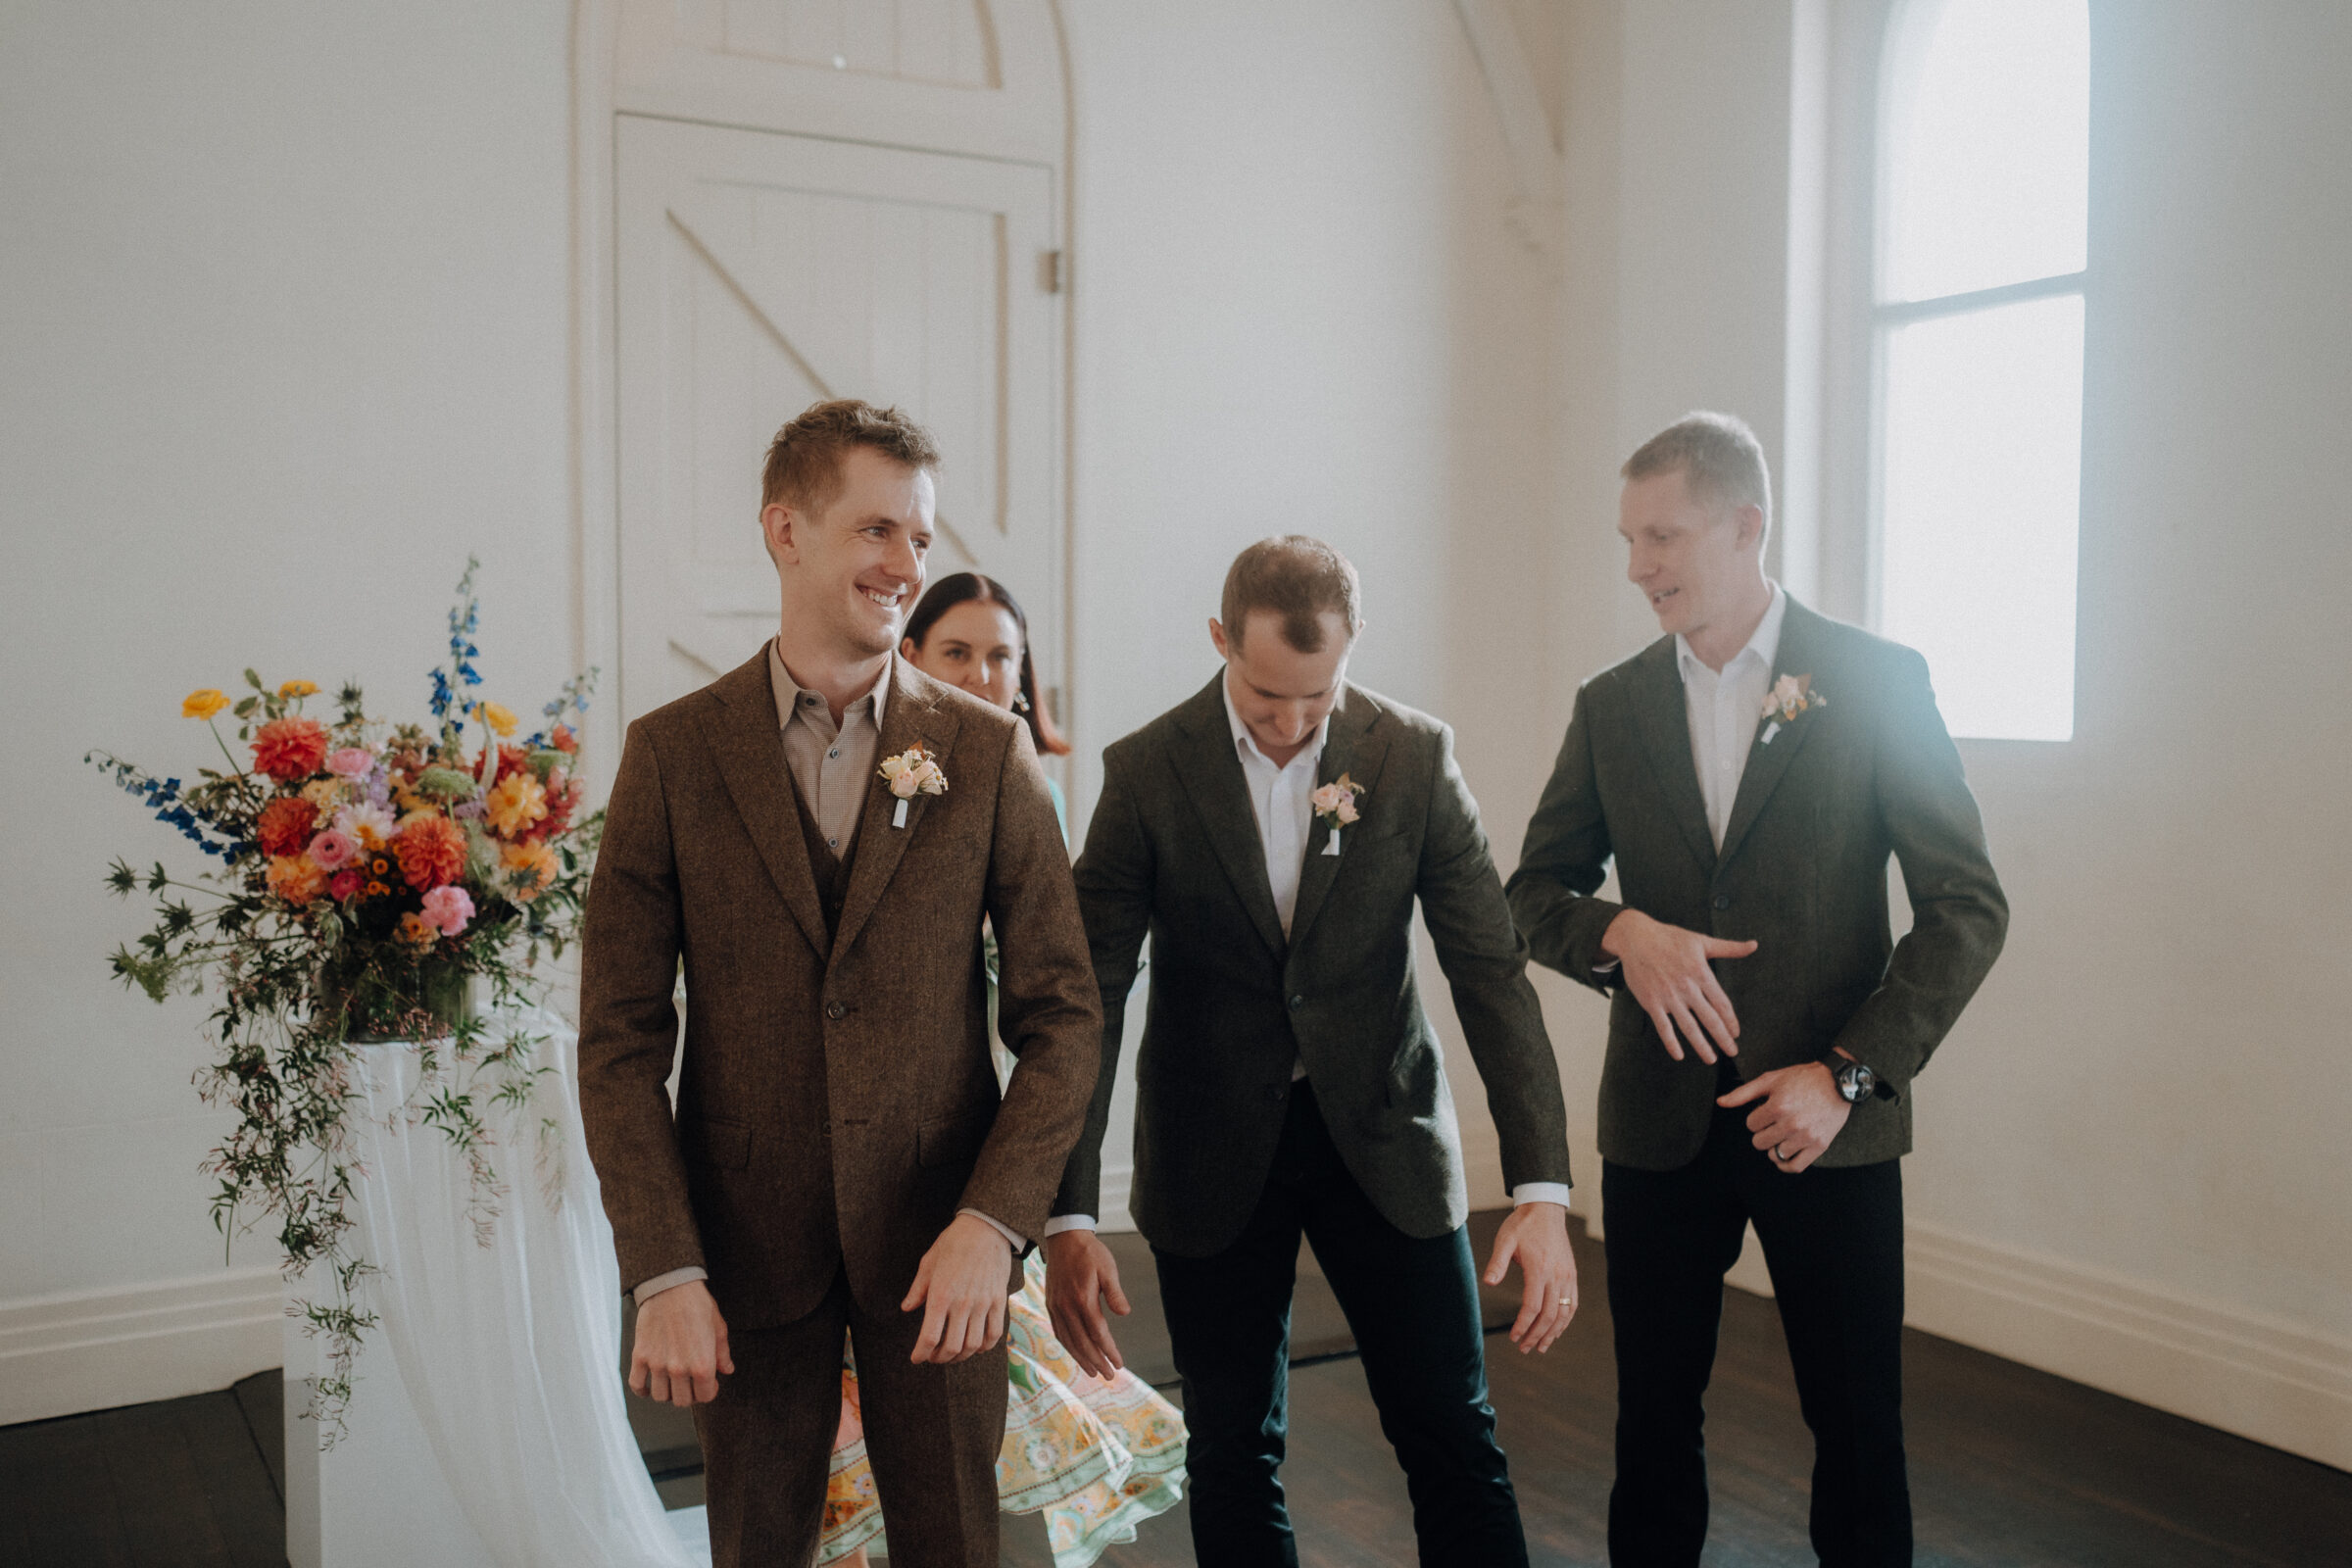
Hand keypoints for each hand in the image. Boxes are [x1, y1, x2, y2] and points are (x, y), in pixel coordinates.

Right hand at [629, 1278, 733, 1406]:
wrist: (671, 1286)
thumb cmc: (697, 1304)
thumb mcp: (718, 1327)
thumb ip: (722, 1353)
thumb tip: (727, 1370)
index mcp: (702, 1364)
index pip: (705, 1396)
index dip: (708, 1392)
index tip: (707, 1384)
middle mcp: (680, 1369)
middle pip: (682, 1401)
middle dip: (689, 1394)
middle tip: (690, 1383)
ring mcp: (658, 1364)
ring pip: (661, 1396)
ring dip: (667, 1393)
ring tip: (672, 1382)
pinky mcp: (640, 1356)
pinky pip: (637, 1385)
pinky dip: (642, 1391)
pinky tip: (649, 1386)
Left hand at [902, 1213, 1013, 1363]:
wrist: (986, 1227)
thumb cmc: (953, 1243)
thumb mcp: (928, 1262)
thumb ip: (917, 1289)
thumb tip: (907, 1308)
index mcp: (941, 1294)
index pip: (929, 1337)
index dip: (921, 1354)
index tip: (917, 1358)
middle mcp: (962, 1303)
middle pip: (952, 1347)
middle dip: (940, 1359)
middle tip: (933, 1357)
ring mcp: (983, 1303)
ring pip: (973, 1345)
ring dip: (961, 1357)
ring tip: (953, 1355)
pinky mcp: (998, 1300)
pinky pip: (994, 1333)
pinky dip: (985, 1347)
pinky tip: (976, 1347)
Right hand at [1043, 1228, 1131, 1379]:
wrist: (1064, 1238)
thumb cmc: (1090, 1253)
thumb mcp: (1108, 1268)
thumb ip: (1115, 1293)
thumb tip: (1124, 1313)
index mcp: (1083, 1299)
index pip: (1098, 1333)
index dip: (1109, 1351)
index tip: (1118, 1364)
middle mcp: (1067, 1307)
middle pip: (1083, 1342)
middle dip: (1097, 1361)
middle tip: (1109, 1375)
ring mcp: (1057, 1307)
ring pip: (1069, 1341)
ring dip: (1082, 1359)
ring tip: (1094, 1372)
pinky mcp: (1051, 1304)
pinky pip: (1059, 1331)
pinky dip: (1068, 1346)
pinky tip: (1076, 1353)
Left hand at [1482, 1201, 1578, 1353]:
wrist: (1545, 1210)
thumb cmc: (1522, 1225)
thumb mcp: (1505, 1240)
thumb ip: (1497, 1263)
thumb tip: (1488, 1283)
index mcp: (1539, 1268)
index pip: (1532, 1306)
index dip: (1523, 1325)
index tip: (1514, 1337)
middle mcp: (1556, 1275)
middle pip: (1549, 1315)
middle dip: (1536, 1335)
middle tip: (1524, 1349)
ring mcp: (1567, 1276)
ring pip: (1563, 1313)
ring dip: (1553, 1333)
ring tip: (1541, 1347)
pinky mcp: (1572, 1275)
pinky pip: (1572, 1303)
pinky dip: (1565, 1321)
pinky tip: (1557, 1330)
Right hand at [1602, 908, 1757, 1063]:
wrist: (1636, 938)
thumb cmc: (1670, 938)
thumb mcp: (1702, 941)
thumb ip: (1729, 948)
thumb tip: (1754, 945)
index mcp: (1701, 973)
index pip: (1722, 1003)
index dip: (1731, 1021)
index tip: (1736, 1033)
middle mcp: (1687, 987)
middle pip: (1709, 1019)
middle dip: (1723, 1038)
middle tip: (1732, 1052)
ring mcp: (1668, 996)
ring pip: (1688, 1027)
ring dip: (1701, 1045)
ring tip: (1711, 1058)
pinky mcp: (1651, 1002)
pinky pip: (1663, 1027)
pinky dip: (1671, 1043)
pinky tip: (1679, 1055)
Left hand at [1718, 1060, 1851, 1172]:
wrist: (1837, 1083)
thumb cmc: (1803, 1079)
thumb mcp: (1771, 1079)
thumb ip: (1744, 1093)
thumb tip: (1721, 1102)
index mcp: (1778, 1106)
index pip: (1751, 1125)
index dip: (1756, 1118)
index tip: (1766, 1112)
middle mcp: (1791, 1124)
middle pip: (1760, 1142)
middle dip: (1763, 1133)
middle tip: (1773, 1124)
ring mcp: (1806, 1136)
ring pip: (1776, 1155)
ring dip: (1775, 1147)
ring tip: (1782, 1135)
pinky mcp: (1819, 1146)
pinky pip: (1795, 1167)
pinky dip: (1786, 1165)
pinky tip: (1784, 1155)